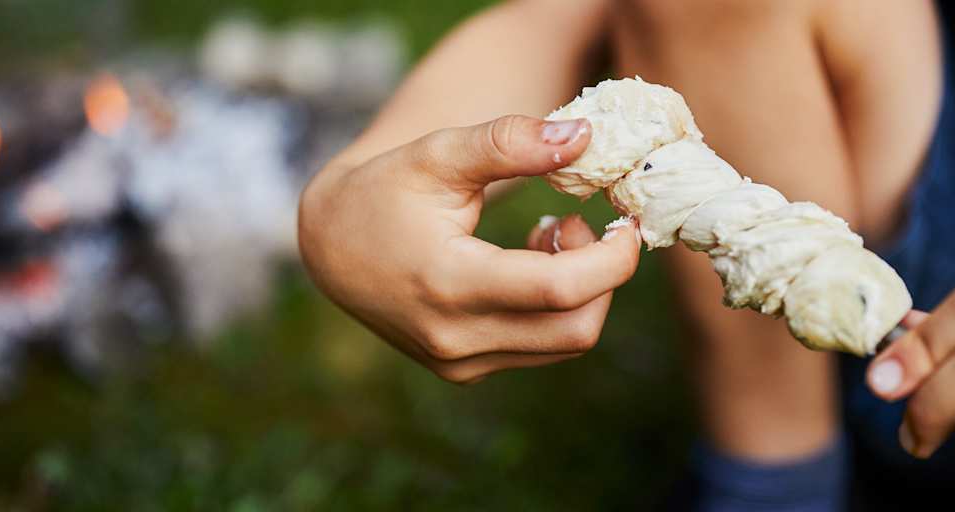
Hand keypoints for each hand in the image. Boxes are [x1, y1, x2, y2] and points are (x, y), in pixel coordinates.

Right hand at [298, 115, 640, 383]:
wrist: (331, 245)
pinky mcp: (463, 369)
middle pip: (577, 328)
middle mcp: (455, 337)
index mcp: (448, 283)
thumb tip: (583, 136)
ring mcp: (459, 362)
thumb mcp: (441, 153)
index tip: (623, 218)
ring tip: (549, 234)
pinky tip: (529, 260)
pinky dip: (556, 307)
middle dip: (604, 275)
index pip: (560, 290)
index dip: (612, 258)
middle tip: (582, 222)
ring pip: (565, 343)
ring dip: (582, 290)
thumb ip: (509, 142)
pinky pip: (539, 348)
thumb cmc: (387, 189)